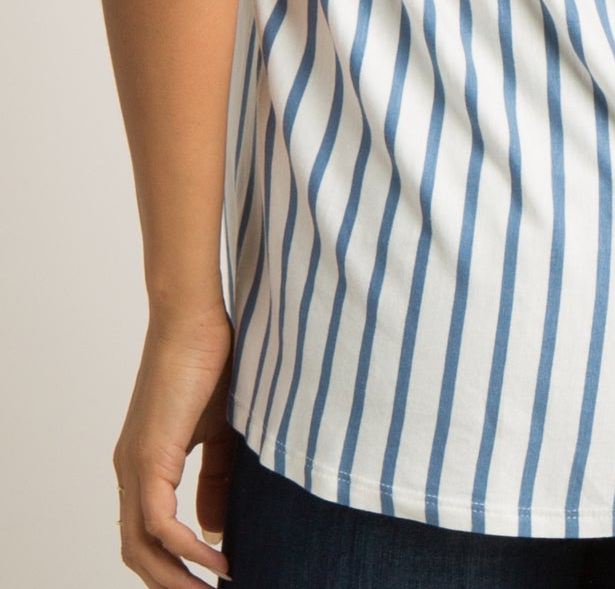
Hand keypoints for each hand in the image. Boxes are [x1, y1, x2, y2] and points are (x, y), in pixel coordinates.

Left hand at [113, 301, 236, 583]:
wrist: (196, 316)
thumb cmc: (211, 361)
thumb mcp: (220, 432)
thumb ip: (215, 479)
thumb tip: (215, 530)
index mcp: (143, 464)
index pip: (146, 535)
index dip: (173, 567)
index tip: (210, 582)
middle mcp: (129, 470)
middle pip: (138, 552)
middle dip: (171, 585)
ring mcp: (135, 465)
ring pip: (141, 547)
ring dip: (175, 579)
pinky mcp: (150, 456)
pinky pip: (160, 524)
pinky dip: (188, 549)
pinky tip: (218, 558)